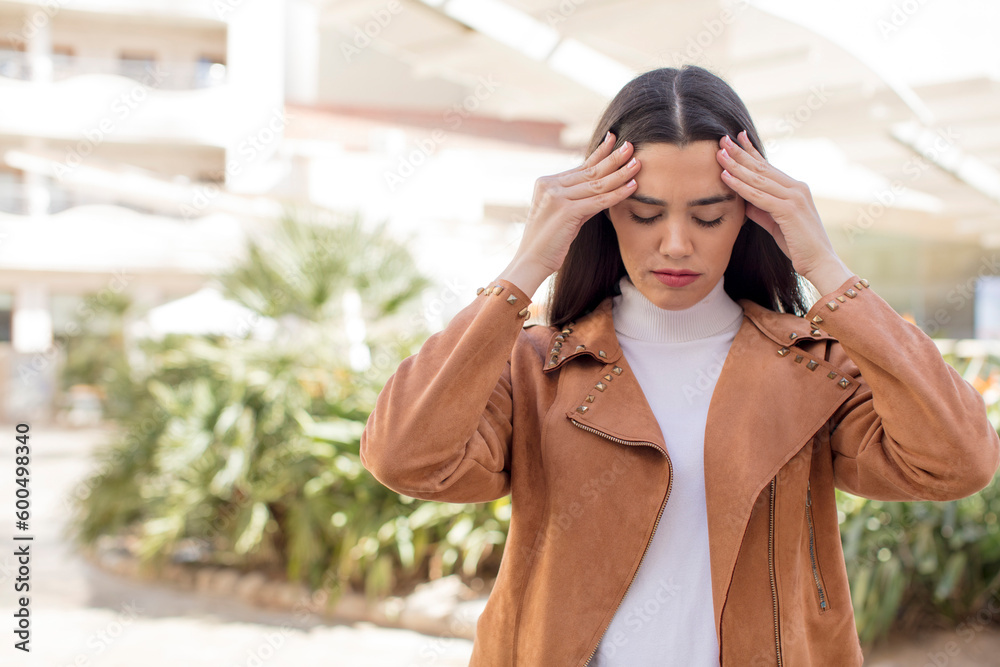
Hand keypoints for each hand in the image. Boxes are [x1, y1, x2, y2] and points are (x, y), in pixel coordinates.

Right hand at [500, 131, 639, 296]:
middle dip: (613, 158)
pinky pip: (599, 201)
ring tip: (638, 163)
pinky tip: (632, 187)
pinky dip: (617, 194)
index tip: (613, 139)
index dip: (599, 152)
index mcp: (547, 183)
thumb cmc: (547, 242)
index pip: (580, 166)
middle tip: (632, 145)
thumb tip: (598, 185)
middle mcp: (550, 186)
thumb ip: (574, 197)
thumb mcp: (559, 213)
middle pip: (590, 171)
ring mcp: (557, 198)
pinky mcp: (566, 212)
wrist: (530, 261)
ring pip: (597, 183)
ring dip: (620, 173)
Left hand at [716, 131, 852, 294]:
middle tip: (722, 138)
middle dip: (741, 153)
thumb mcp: (776, 224)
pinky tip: (725, 177)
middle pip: (762, 167)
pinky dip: (740, 186)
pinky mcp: (788, 210)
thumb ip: (762, 211)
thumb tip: (746, 203)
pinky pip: (758, 196)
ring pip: (758, 178)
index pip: (769, 167)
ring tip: (719, 153)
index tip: (738, 138)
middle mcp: (796, 188)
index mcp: (795, 189)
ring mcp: (794, 197)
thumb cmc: (799, 246)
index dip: (752, 152)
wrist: (820, 263)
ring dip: (736, 165)